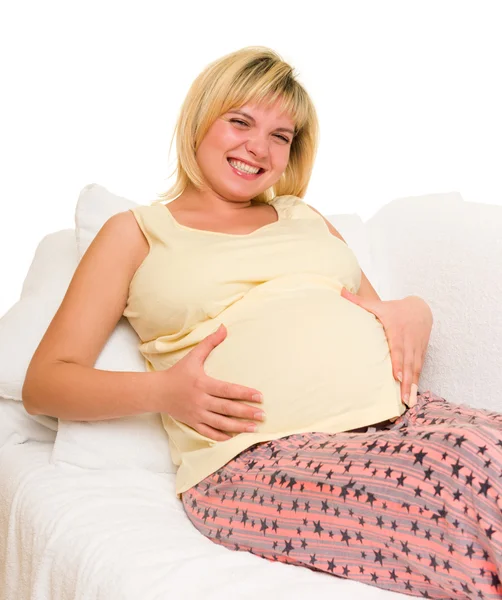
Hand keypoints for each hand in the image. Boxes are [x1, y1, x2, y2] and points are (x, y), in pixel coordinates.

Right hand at [150, 324, 264, 440]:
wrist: (157, 391)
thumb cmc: (178, 373)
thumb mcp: (193, 356)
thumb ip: (210, 342)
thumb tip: (224, 328)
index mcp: (203, 384)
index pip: (228, 390)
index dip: (244, 393)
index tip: (260, 396)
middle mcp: (200, 400)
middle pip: (227, 408)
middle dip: (246, 412)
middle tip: (262, 415)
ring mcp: (196, 414)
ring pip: (220, 423)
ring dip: (238, 427)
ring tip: (253, 427)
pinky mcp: (192, 423)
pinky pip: (208, 432)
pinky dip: (221, 436)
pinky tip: (234, 437)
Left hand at [340, 289, 432, 407]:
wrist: (420, 309)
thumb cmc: (393, 309)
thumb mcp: (377, 305)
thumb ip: (358, 302)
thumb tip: (338, 292)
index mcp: (397, 330)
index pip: (398, 348)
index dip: (398, 363)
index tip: (396, 377)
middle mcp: (409, 341)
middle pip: (408, 363)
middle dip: (407, 382)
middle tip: (404, 399)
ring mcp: (417, 348)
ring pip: (416, 369)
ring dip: (413, 386)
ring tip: (409, 403)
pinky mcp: (421, 353)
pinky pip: (420, 369)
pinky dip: (418, 383)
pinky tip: (414, 397)